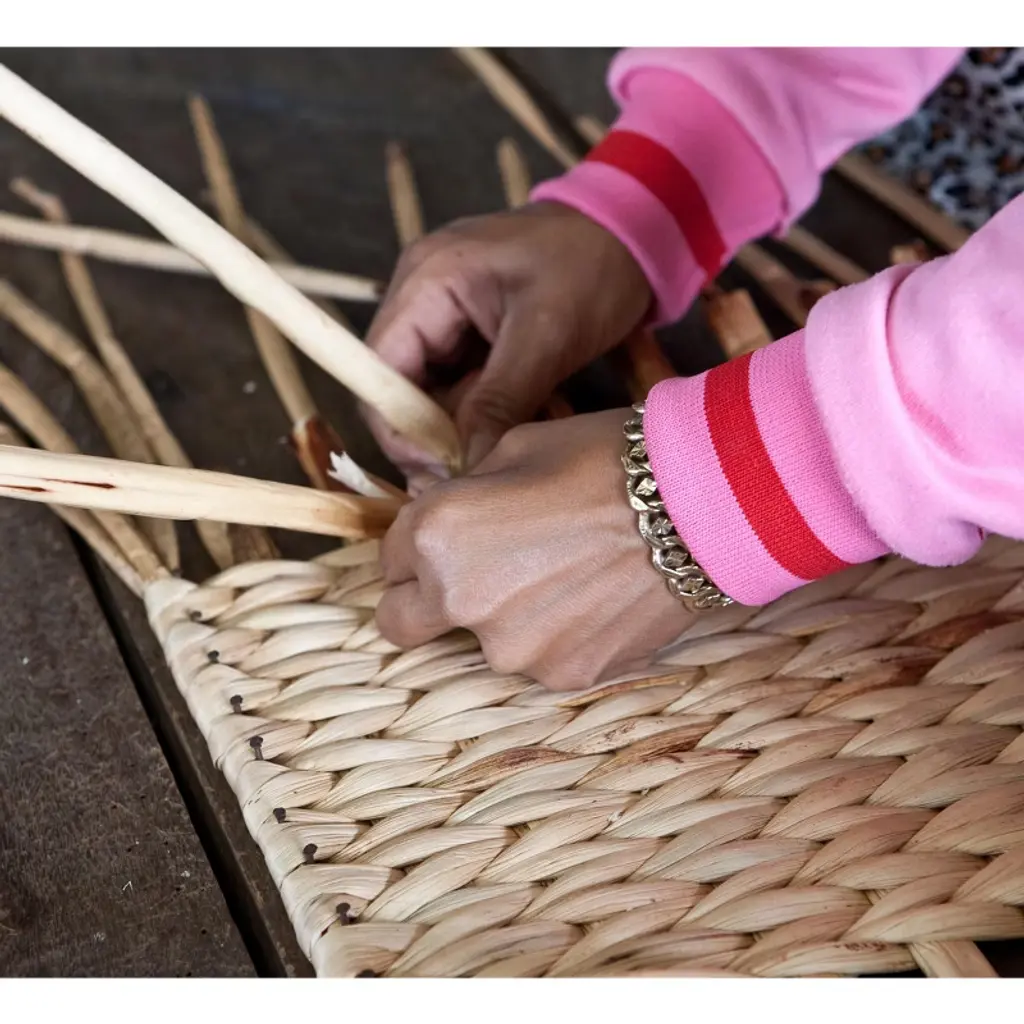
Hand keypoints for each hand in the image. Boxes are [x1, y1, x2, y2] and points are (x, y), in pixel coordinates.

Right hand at [362, 202, 651, 485]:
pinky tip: (517, 421)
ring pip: (432, 389)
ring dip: (464, 423)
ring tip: (507, 443)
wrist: (635, 231)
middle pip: (400, 385)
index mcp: (428, 280)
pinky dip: (483, 408)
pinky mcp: (470, 327)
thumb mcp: (548, 336)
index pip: (380, 372)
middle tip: (478, 468)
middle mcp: (422, 293)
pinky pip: (460, 381)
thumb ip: (499, 401)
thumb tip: (468, 466)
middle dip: (435, 432)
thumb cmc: (594, 266)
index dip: (400, 429)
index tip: (443, 467)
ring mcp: (444, 310)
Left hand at [374, 409, 693, 690]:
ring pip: (478, 644)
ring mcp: (512, 648)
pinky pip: (539, 658)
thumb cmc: (604, 457)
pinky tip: (595, 600)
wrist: (699, 501)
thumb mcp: (513, 448)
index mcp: (434, 535)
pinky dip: (556, 636)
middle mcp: (458, 600)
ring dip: (501, 618)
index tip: (448, 539)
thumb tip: (451, 519)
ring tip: (563, 577)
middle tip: (475, 574)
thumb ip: (461, 495)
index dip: (414, 545)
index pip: (387, 559)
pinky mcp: (564, 675)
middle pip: (401, 623)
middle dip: (424, 599)